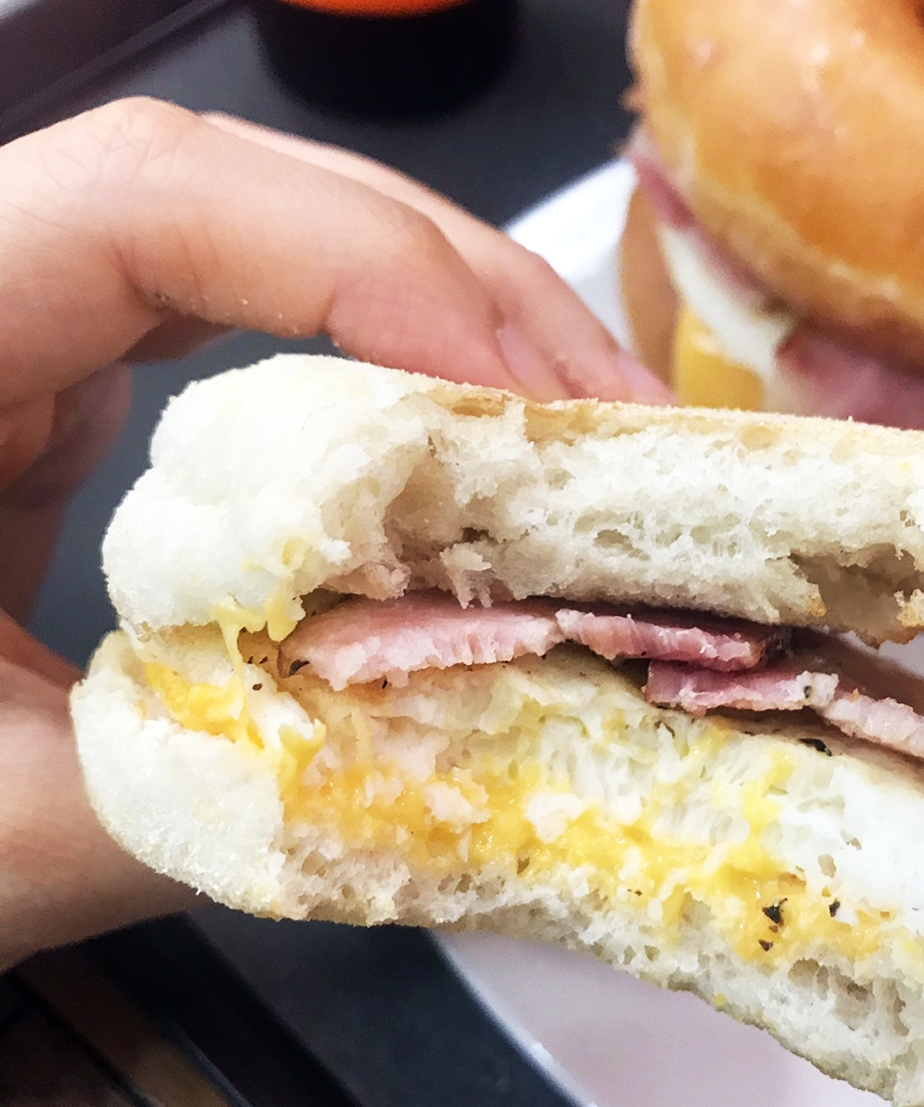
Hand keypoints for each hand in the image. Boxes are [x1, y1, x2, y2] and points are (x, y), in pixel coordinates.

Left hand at [0, 97, 671, 969]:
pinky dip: (391, 375)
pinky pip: (263, 329)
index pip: (156, 205)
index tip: (516, 401)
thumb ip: (227, 800)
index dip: (364, 266)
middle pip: (255, 199)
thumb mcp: (2, 832)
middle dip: (464, 295)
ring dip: (453, 325)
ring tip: (579, 433)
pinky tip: (470, 449)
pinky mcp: (81, 387)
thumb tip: (460, 777)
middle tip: (607, 421)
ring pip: (276, 248)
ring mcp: (32, 331)